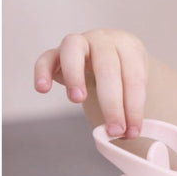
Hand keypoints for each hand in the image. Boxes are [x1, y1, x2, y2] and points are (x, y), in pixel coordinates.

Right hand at [33, 29, 147, 137]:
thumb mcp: (133, 86)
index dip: (134, 107)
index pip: (134, 77)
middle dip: (112, 103)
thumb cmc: (123, 74)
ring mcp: (79, 43)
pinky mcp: (56, 52)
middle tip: (114, 130)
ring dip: (75, 75)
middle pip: (107, 67)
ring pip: (74, 51)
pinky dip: (42, 71)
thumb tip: (127, 134)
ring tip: (77, 100)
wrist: (109, 53)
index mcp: (129, 48)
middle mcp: (103, 41)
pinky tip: (42, 89)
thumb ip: (130, 107)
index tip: (132, 132)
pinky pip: (46, 58)